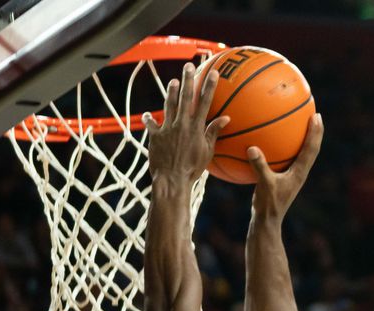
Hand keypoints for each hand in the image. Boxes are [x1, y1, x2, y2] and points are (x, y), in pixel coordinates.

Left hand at [143, 63, 229, 184]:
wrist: (171, 181)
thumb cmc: (192, 170)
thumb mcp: (207, 152)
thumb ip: (213, 133)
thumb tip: (225, 118)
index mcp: (196, 128)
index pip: (204, 103)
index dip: (208, 86)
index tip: (213, 72)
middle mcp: (181, 124)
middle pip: (185, 98)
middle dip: (188, 80)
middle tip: (189, 66)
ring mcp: (167, 129)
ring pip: (169, 105)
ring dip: (171, 92)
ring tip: (173, 81)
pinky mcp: (155, 136)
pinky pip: (152, 125)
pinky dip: (150, 119)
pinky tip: (148, 115)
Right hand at [248, 113, 323, 219]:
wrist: (267, 222)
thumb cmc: (268, 205)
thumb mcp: (263, 184)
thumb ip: (259, 166)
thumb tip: (252, 148)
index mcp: (299, 172)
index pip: (311, 149)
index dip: (315, 132)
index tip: (317, 116)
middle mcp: (299, 173)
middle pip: (312, 149)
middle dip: (315, 132)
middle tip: (316, 115)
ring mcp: (293, 176)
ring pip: (302, 154)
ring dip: (304, 139)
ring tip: (301, 124)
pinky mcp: (284, 179)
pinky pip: (288, 160)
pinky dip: (285, 149)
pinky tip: (274, 143)